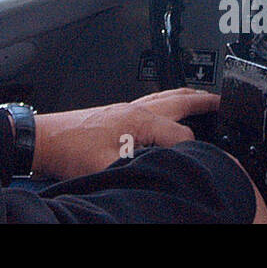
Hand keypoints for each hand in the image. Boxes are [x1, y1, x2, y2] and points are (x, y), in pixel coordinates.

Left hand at [30, 87, 217, 180]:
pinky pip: (151, 101)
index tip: (201, 162)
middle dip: (203, 101)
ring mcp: (125, 108)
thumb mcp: (110, 166)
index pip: (182, 134)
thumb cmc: (69, 149)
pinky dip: (167, 101)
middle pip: (178, 100)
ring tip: (203, 98)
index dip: (193, 150)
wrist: (44, 139)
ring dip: (186, 97)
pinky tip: (166, 109)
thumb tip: (162, 170)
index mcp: (139, 119)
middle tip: (222, 102)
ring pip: (164, 97)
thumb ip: (141, 166)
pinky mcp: (117, 112)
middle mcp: (135, 108)